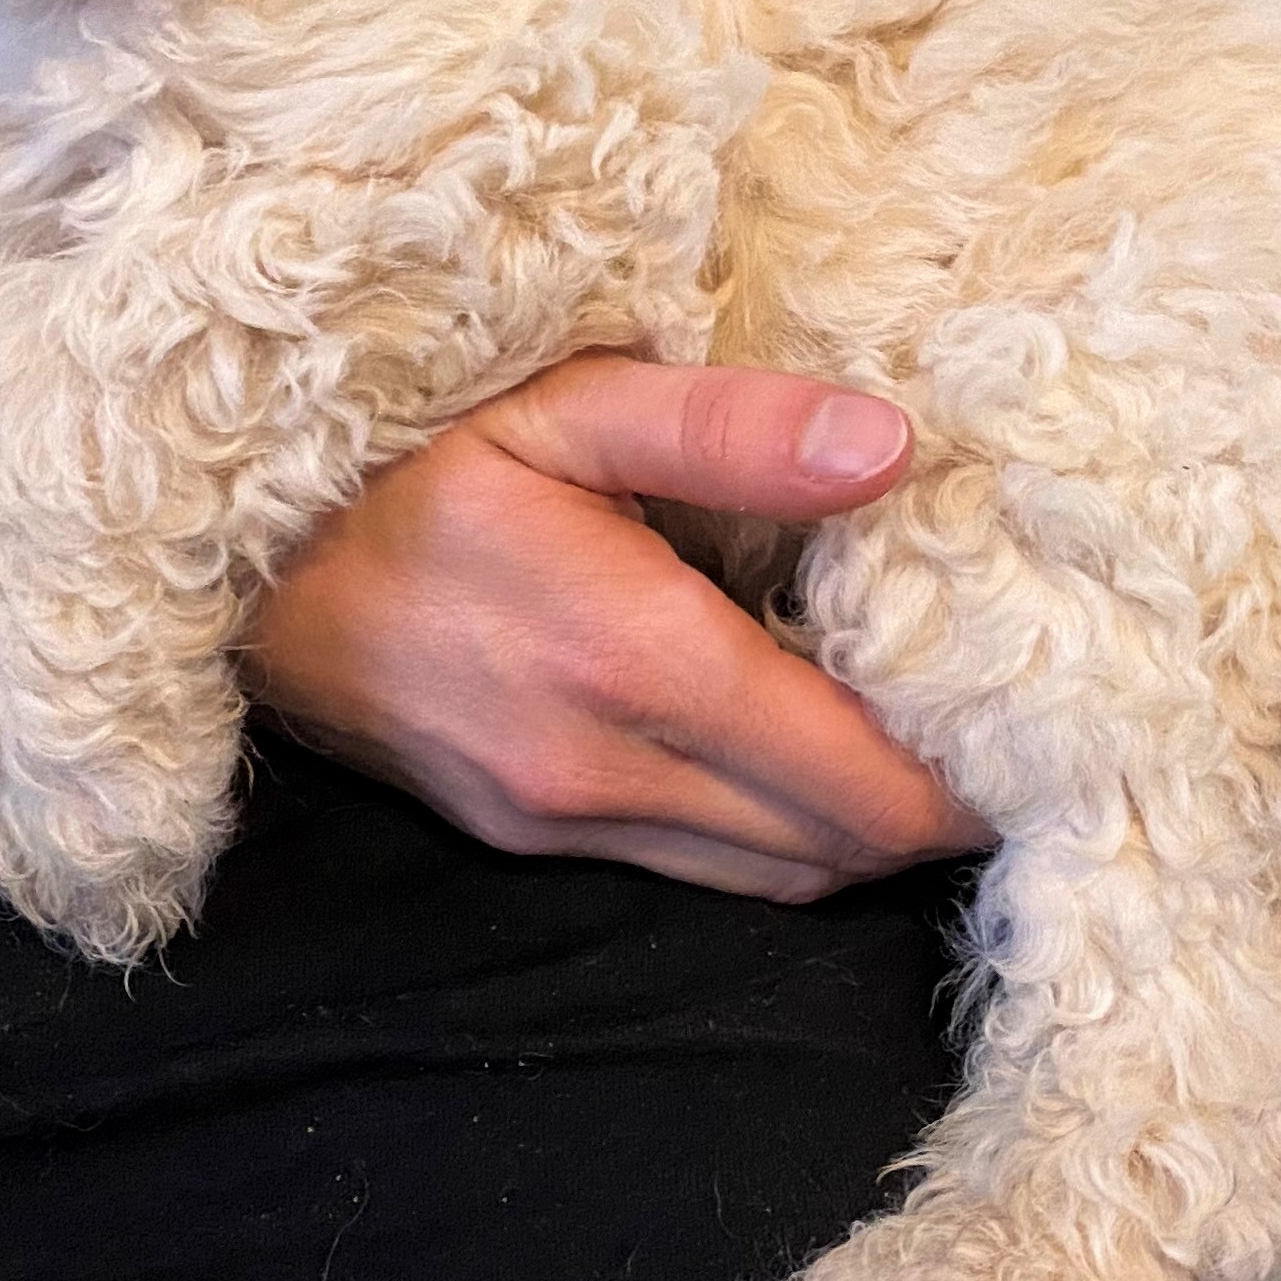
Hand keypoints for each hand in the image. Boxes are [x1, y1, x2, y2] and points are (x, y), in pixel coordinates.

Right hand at [248, 353, 993, 901]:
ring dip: (861, 832)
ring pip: (777, 876)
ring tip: (927, 750)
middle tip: (1009, 733)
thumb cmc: (406, 462)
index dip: (967, 780)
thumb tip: (889, 448)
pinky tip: (804, 760)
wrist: (233, 568)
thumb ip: (728, 427)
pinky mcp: (525, 838)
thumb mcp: (564, 404)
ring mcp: (559, 820)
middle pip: (838, 847)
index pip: (860, 783)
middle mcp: (603, 769)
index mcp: (634, 659)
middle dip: (935, 808)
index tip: (1046, 728)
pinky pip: (702, 868)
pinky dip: (780, 836)